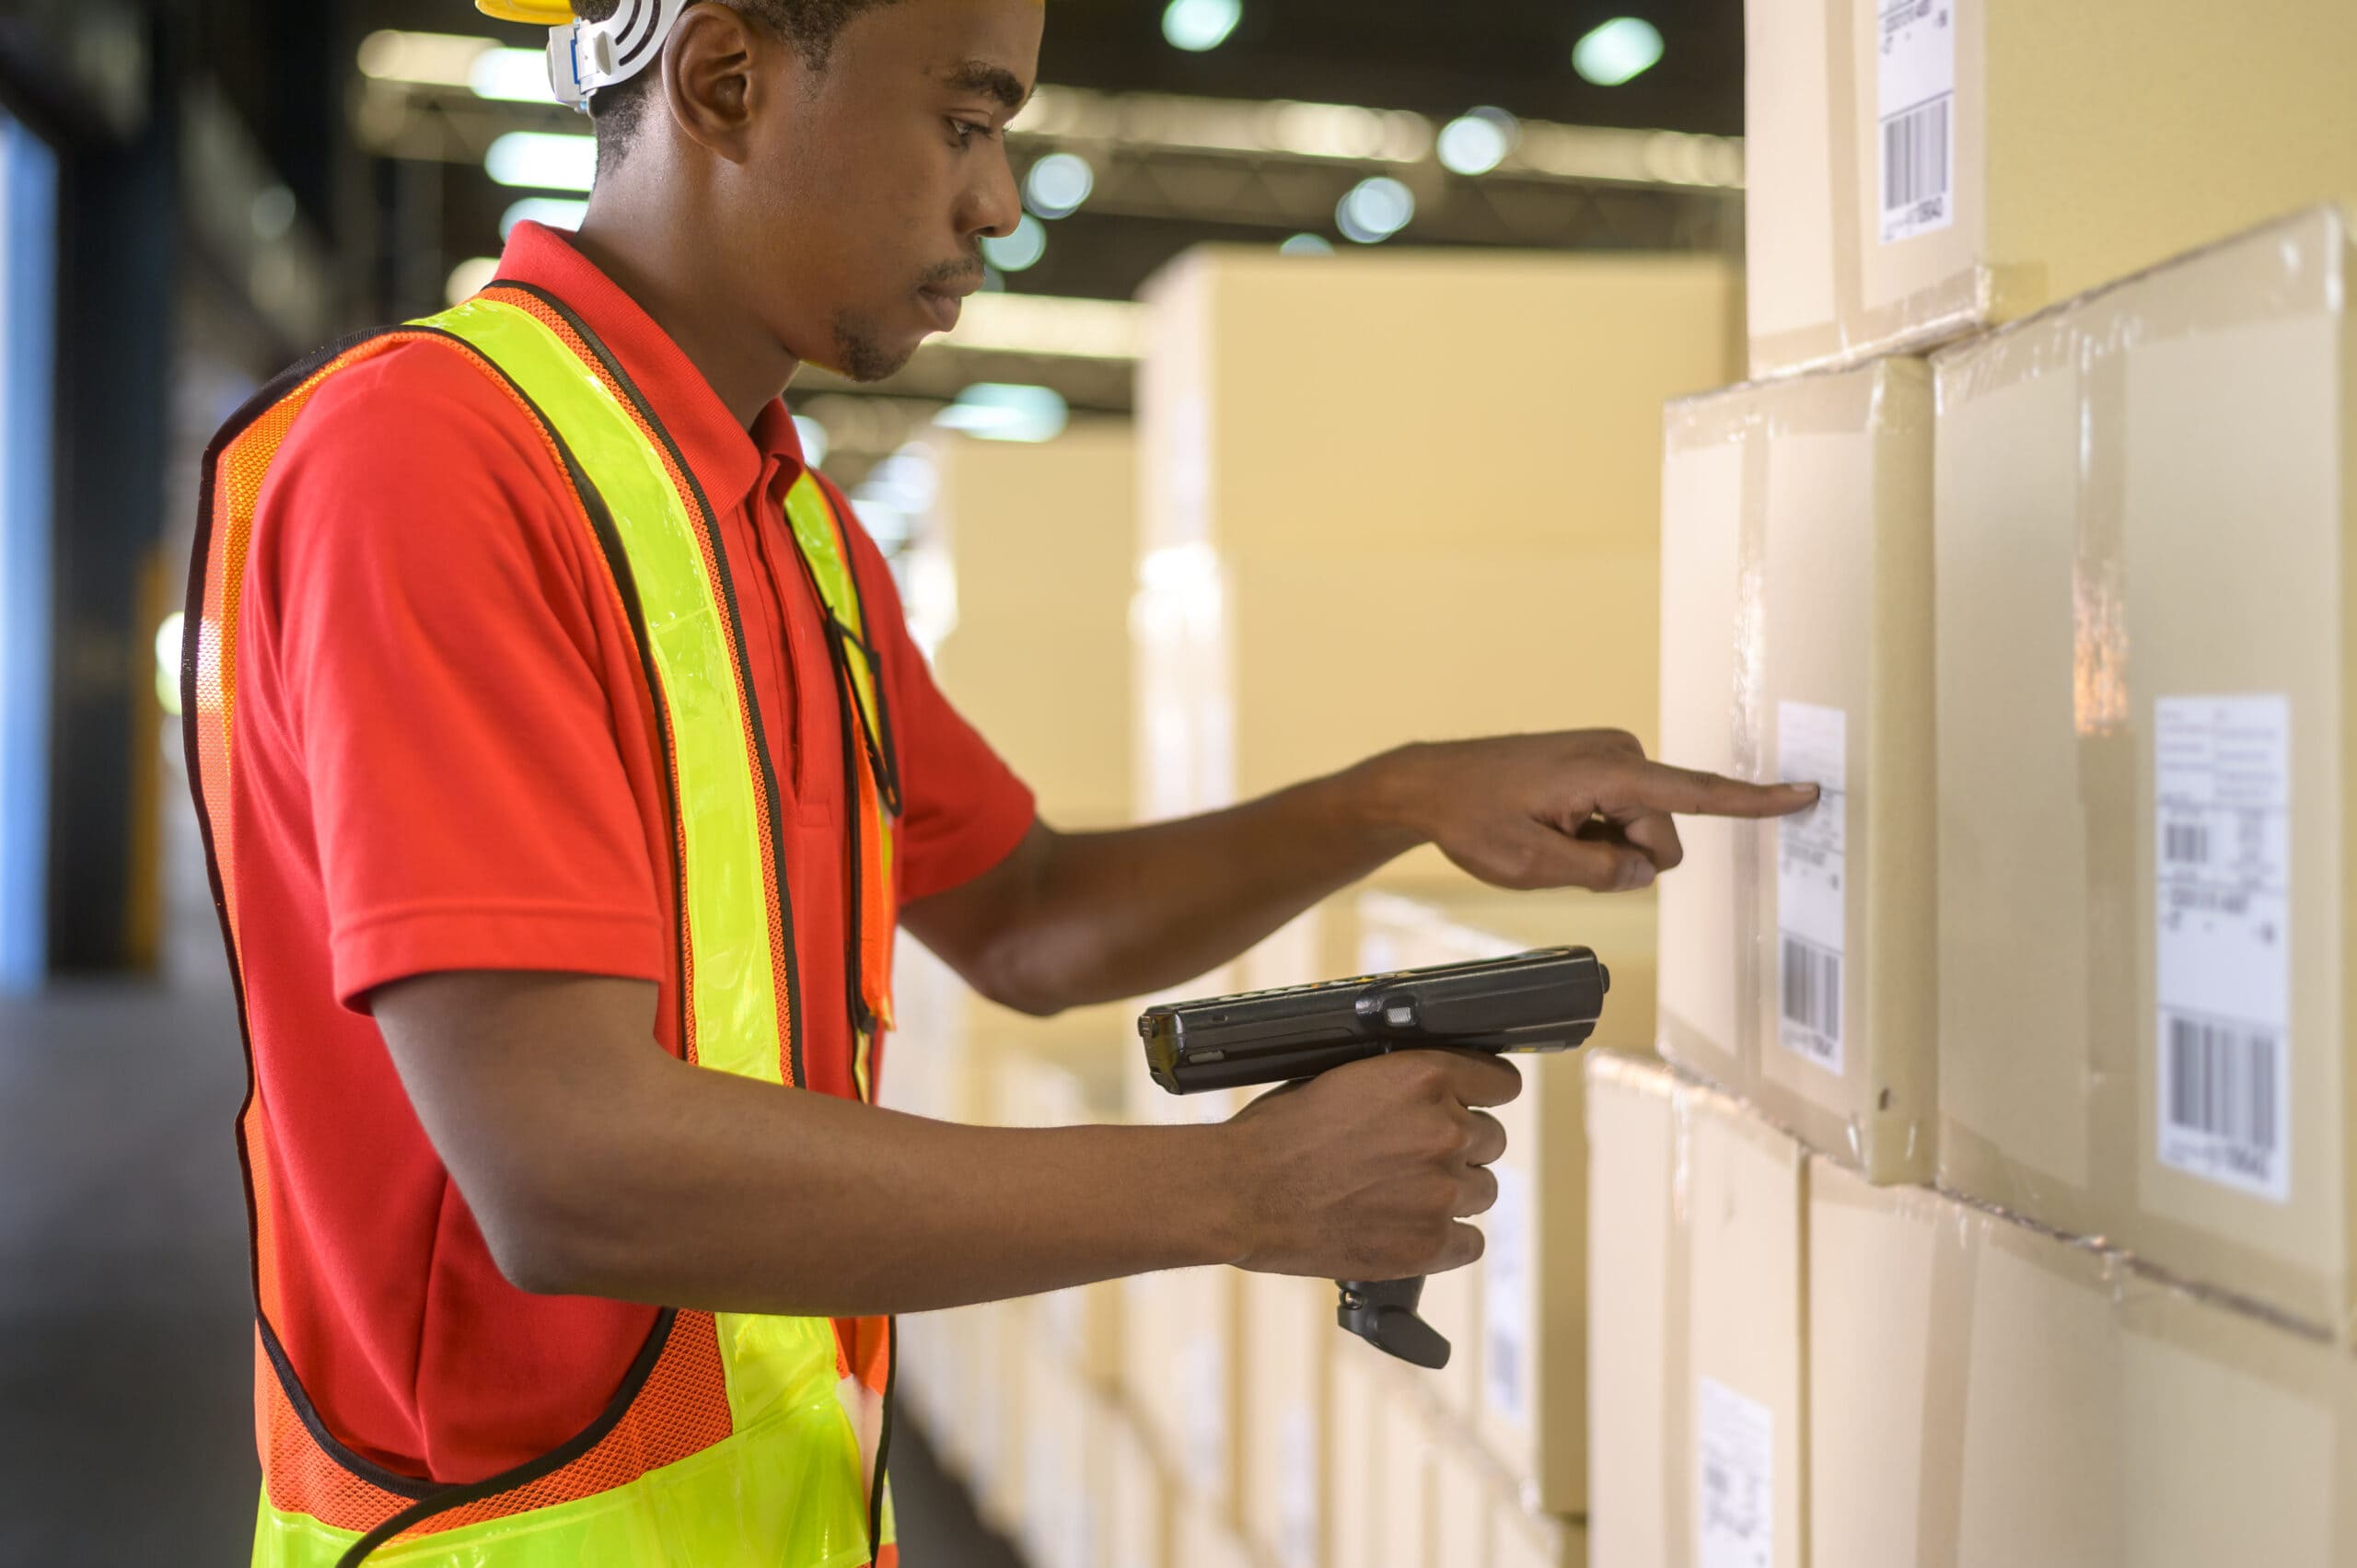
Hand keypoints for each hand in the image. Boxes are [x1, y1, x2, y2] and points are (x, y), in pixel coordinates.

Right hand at [1219, 1049, 1518, 1279]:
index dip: (1486, 1094)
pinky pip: (1471, 1243)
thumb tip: (1436, 1095)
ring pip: (1484, 1191)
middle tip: (1414, 1159)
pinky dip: (1446, 1240)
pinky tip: (1409, 1230)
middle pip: (1492, 1140)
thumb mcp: (1345, 1079)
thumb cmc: (1280, 1133)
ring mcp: (1442, 1191)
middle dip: (1460, 1148)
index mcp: (1423, 1077)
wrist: (1243, 1193)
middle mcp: (1444, 1130)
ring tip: (1403, 1197)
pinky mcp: (1430, 1244)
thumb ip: (1402, 1085)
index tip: (1477, 1105)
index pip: (1501, 1082)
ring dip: (1453, 1193)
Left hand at [1366, 730, 1818, 893]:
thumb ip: (1600, 872)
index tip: (1806, 792)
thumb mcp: (1531, 866)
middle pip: (1661, 836)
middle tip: (1555, 848)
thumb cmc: (1473, 820)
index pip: (1696, 793)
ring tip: (1546, 831)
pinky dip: (1593, 831)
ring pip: (1641, 830)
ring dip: (1603, 846)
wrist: (1431, 783)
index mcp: (1606, 773)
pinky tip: (1549, 822)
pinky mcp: (1600, 763)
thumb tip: (1648, 869)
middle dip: (1623, 857)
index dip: (1753, 801)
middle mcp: (1618, 754)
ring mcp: (1610, 756)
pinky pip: (1621, 815)